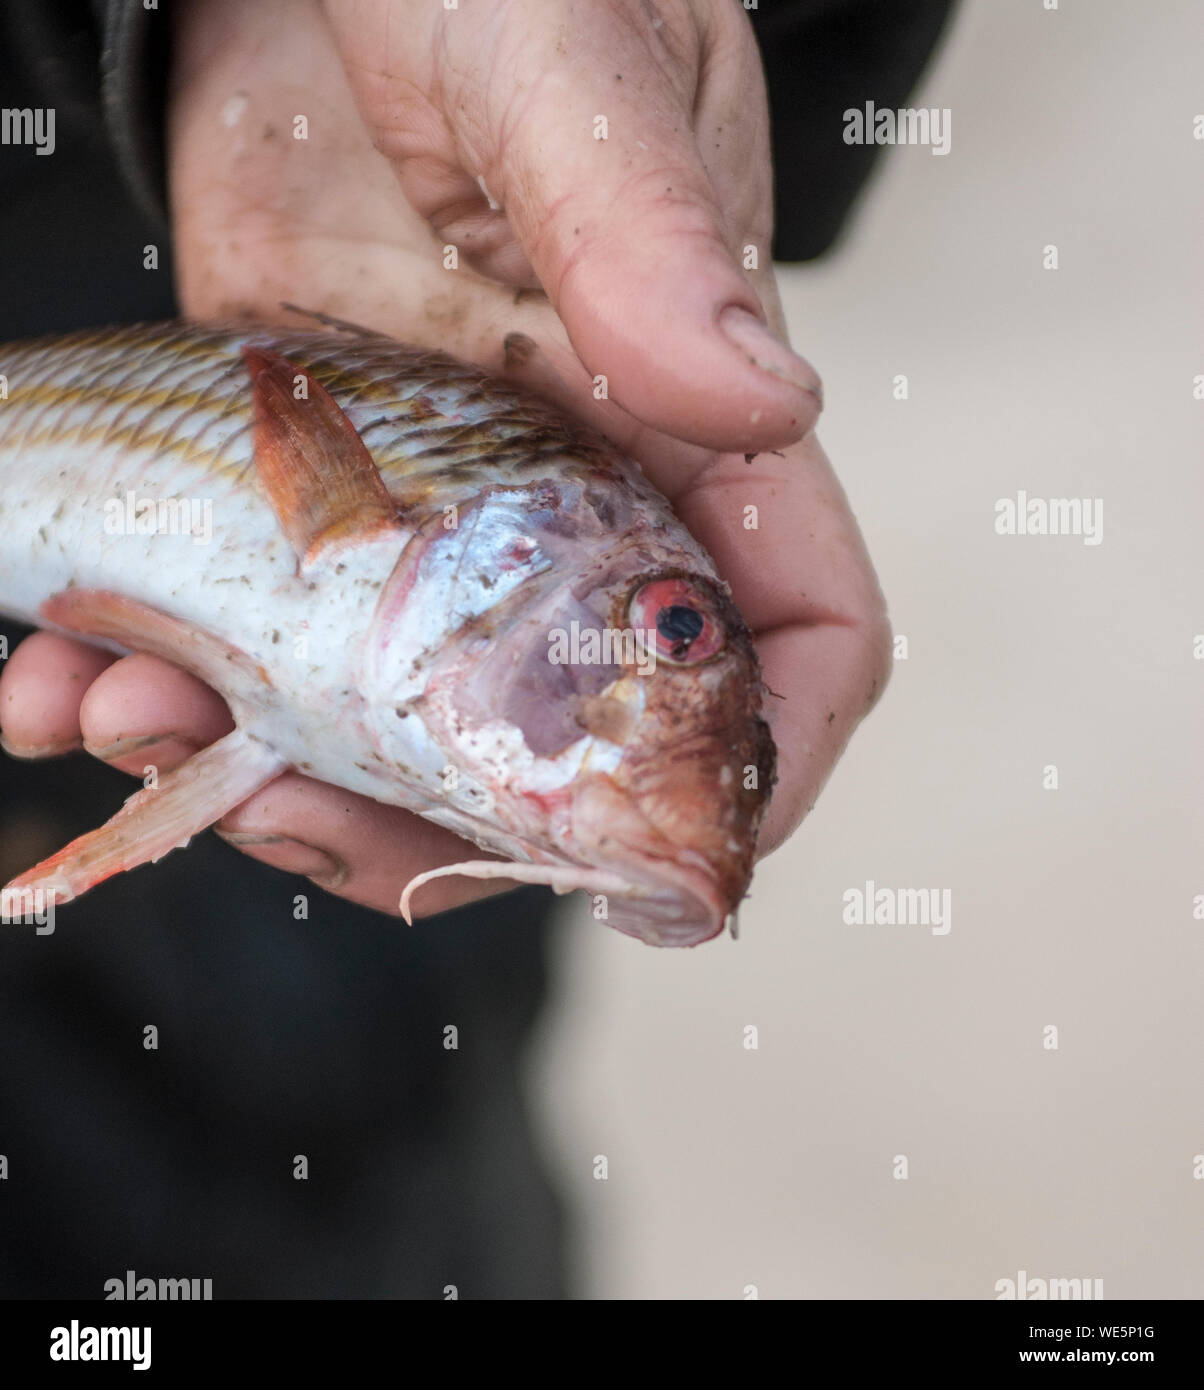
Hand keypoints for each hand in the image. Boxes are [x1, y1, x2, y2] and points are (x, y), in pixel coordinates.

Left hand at [0, 0, 889, 917]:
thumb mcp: (570, 75)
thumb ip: (647, 233)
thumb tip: (752, 397)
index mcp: (688, 429)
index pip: (795, 634)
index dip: (755, 764)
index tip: (648, 860)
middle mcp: (577, 510)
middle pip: (563, 750)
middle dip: (435, 826)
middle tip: (281, 809)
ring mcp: (437, 530)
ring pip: (395, 735)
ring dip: (260, 776)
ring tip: (115, 714)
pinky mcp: (307, 514)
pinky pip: (258, 652)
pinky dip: (159, 694)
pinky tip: (60, 670)